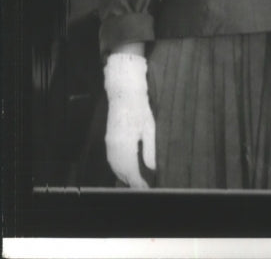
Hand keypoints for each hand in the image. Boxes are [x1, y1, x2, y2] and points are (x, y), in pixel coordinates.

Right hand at [103, 52, 155, 187]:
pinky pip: (111, 159)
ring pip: (115, 167)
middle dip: (131, 181)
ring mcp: (109, 142)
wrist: (124, 93)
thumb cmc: (140, 108)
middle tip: (143, 188)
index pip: (131, 171)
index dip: (138, 183)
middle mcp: (114, 146)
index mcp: (126, 144)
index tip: (146, 189)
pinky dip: (118, 168)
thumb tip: (152, 168)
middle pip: (121, 171)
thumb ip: (150, 150)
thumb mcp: (150, 128)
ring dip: (124, 176)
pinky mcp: (108, 139)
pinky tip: (124, 170)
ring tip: (135, 182)